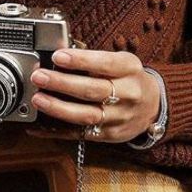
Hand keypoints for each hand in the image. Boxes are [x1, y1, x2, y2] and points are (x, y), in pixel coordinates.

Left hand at [28, 47, 161, 142]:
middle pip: (93, 90)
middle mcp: (128, 94)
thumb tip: (59, 56)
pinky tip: (39, 127)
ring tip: (38, 99)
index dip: (80, 60)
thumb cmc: (129, 79)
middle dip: (62, 83)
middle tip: (39, 76)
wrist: (154, 106)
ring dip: (59, 108)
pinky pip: (81, 134)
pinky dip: (58, 131)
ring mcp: (119, 117)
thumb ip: (95, 59)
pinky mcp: (110, 135)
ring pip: (87, 115)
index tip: (58, 56)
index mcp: (130, 69)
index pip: (105, 63)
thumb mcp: (121, 62)